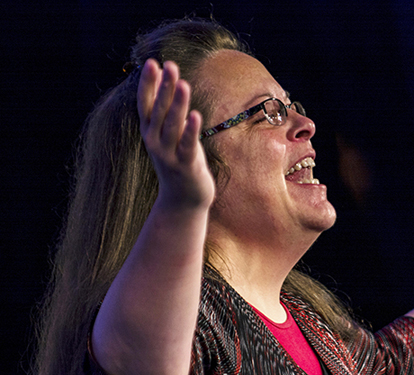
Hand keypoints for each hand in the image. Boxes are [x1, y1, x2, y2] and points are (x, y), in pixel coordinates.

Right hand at [137, 59, 214, 209]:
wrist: (182, 202)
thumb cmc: (179, 164)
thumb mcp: (170, 139)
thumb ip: (169, 116)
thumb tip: (172, 87)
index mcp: (150, 132)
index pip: (146, 104)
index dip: (148, 83)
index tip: (152, 62)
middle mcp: (155, 142)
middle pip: (159, 110)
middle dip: (164, 87)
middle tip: (170, 65)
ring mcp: (169, 154)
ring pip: (173, 125)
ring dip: (177, 104)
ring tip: (183, 83)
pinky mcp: (186, 165)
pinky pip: (188, 144)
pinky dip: (190, 129)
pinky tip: (195, 114)